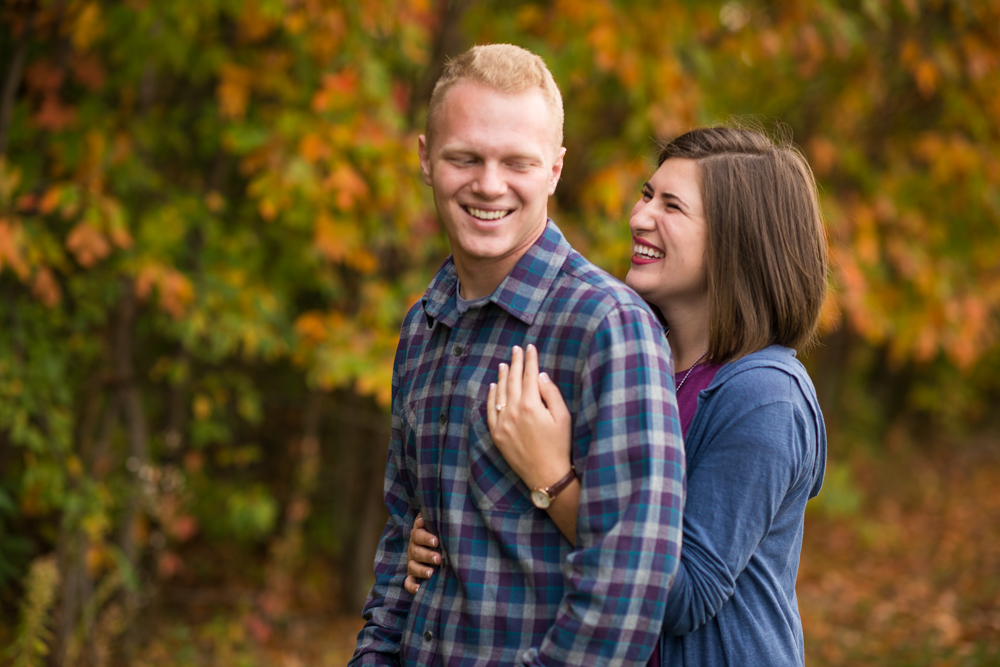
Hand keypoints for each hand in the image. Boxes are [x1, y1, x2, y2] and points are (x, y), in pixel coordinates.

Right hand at [404, 513, 440, 593]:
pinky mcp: (412, 576)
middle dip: (427, 555)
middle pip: (416, 552)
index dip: (426, 538)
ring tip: (431, 573)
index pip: (418, 535)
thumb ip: (432, 518)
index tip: (436, 541)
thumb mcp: (436, 524)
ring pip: (413, 567)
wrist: (436, 546)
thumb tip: (426, 516)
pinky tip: (418, 589)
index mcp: (418, 535)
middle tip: (438, 558)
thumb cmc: (439, 532)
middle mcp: (413, 549)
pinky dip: (412, 587)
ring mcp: (412, 563)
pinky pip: (408, 582)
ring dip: (421, 570)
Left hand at [487, 344, 572, 490]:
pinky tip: (494, 386)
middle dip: (516, 362)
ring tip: (505, 363)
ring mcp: (502, 422)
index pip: (530, 375)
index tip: (530, 347)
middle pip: (514, 380)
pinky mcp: (496, 433)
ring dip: (503, 376)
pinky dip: (491, 396)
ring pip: (500, 392)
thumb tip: (540, 376)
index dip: (530, 359)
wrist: (546, 475)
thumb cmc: (559, 445)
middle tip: (516, 349)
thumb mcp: (563, 417)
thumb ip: (551, 394)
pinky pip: (490, 410)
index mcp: (531, 405)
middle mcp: (513, 411)